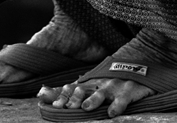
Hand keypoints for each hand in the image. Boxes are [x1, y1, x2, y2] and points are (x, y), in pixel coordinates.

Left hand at [38, 78, 152, 117]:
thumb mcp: (88, 84)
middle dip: (74, 99)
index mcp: (87, 84)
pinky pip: (122, 99)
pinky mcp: (128, 91)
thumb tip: (40, 94)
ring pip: (101, 94)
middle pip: (84, 91)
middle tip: (66, 107)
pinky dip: (117, 106)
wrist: (136, 64)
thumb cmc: (107, 80)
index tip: (54, 106)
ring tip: (85, 107)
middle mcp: (98, 85)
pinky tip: (112, 112)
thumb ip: (65, 91)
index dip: (62, 97)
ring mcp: (113, 87)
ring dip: (93, 100)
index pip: (71, 89)